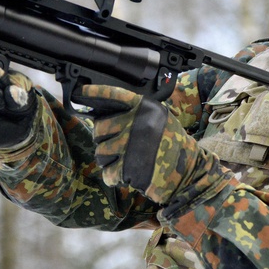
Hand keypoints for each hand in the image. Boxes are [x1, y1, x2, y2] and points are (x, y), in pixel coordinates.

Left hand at [72, 84, 225, 205]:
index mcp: (145, 108)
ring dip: (109, 159)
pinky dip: (114, 176)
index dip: (94, 93)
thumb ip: (137, 114)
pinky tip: (126, 173)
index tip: (80, 92)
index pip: (114, 95)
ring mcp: (130, 145)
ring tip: (125, 161)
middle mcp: (136, 123)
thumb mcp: (160, 118)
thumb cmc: (173, 144)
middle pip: (99, 128)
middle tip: (116, 144)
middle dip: (104, 139)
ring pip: (100, 152)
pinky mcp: (128, 168)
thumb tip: (104, 113)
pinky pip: (107, 172)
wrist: (188, 171)